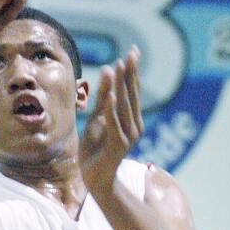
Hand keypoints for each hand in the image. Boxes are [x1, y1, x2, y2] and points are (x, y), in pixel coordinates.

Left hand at [78, 46, 142, 196]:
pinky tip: (111, 95)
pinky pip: (114, 125)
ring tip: (117, 67)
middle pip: (131, 95)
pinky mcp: (117, 146)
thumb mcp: (98, 118)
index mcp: (131, 119)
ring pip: (123, 107)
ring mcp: (127, 136)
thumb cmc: (96, 148)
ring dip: (120, 86)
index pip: (132, 90)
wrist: (95, 178)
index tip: (133, 51)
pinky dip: (112, 110)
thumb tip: (109, 69)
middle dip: (130, 74)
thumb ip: (104, 98)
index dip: (132, 71)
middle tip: (130, 53)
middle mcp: (134, 126)